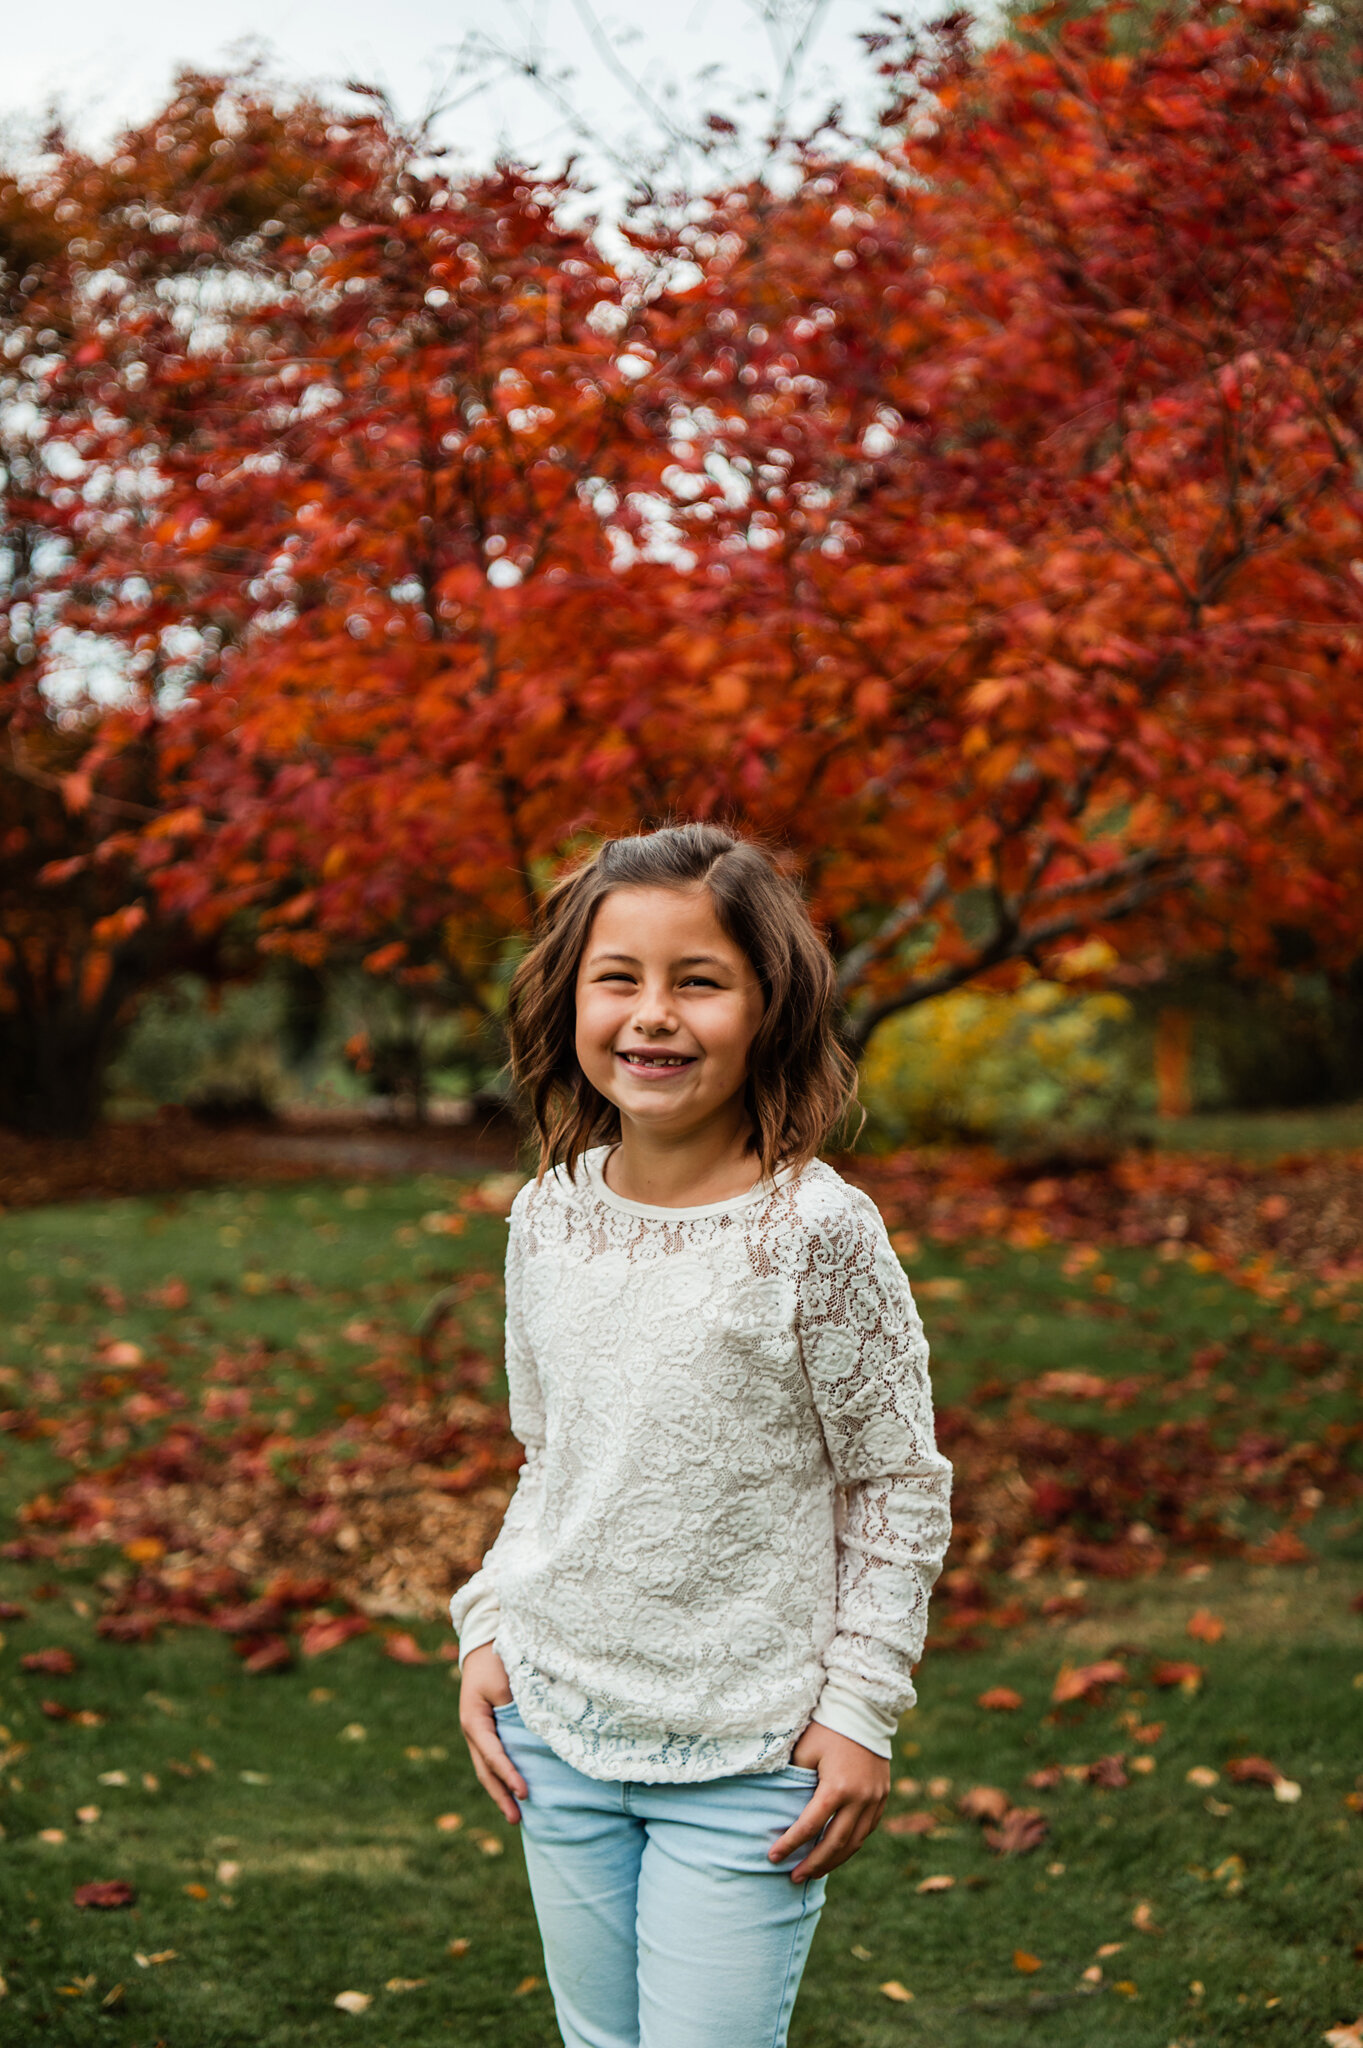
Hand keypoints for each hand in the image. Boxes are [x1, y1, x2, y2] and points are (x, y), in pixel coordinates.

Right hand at [458, 1643, 527, 1825]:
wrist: (484, 1642)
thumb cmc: (497, 1660)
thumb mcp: (507, 1684)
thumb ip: (518, 1711)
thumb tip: (536, 1737)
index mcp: (474, 1721)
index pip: (493, 1755)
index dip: (509, 1775)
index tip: (525, 1793)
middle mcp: (472, 1731)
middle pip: (485, 1771)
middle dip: (501, 1796)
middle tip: (517, 1820)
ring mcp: (478, 1732)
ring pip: (487, 1768)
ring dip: (500, 1791)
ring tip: (515, 1815)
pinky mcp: (487, 1730)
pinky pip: (493, 1758)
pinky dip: (502, 1775)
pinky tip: (514, 1789)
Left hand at [768, 1722, 889, 1881]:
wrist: (863, 1709)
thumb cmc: (826, 1727)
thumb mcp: (804, 1751)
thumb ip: (794, 1781)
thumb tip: (778, 1807)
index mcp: (837, 1787)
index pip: (809, 1826)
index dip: (790, 1845)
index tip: (773, 1857)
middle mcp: (860, 1798)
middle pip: (834, 1843)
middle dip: (813, 1864)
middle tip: (794, 1877)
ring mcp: (875, 1799)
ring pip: (854, 1842)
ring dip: (833, 1860)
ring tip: (814, 1872)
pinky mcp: (882, 1796)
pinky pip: (867, 1829)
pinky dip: (851, 1844)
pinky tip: (837, 1851)